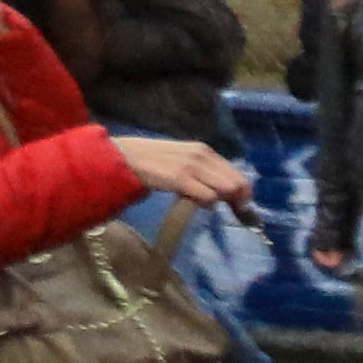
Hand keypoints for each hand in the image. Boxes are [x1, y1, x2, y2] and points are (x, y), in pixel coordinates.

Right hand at [107, 135, 247, 208]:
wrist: (120, 158)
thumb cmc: (150, 161)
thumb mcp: (182, 160)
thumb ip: (203, 171)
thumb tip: (225, 190)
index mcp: (204, 150)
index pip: (237, 173)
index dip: (242, 192)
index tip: (237, 206)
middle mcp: (201, 154)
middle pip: (237, 183)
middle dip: (237, 200)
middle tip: (227, 211)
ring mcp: (191, 165)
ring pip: (226, 189)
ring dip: (221, 202)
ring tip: (206, 204)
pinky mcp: (179, 177)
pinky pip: (207, 196)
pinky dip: (206, 203)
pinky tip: (194, 203)